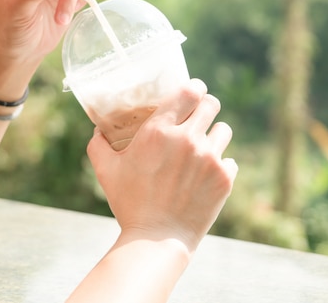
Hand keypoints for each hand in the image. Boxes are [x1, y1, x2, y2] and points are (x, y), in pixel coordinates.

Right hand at [87, 79, 237, 251]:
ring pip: (224, 130)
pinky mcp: (224, 178)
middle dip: (206, 107)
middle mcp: (188, 139)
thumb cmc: (129, 204)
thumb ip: (98, 145)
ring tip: (205, 146)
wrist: (156, 240)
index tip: (192, 92)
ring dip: (215, 135)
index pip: (190, 90)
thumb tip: (98, 131)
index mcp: (159, 131)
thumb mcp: (106, 171)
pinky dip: (221, 164)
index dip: (194, 88)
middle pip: (211, 104)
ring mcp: (209, 158)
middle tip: (199, 117)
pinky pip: (230, 159)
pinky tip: (208, 173)